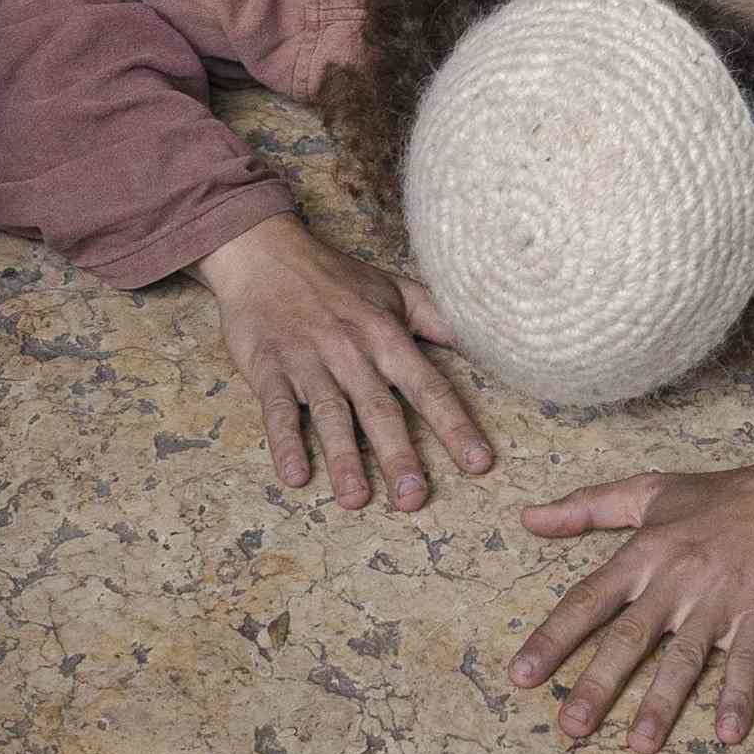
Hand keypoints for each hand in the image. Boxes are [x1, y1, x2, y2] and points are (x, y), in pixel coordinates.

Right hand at [196, 210, 492, 512]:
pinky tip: (295, 475)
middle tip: (414, 499)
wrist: (265, 253)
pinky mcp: (269, 368)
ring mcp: (309, 360)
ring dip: (343, 458)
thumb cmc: (337, 278)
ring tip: (355, 499)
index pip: (428, 387)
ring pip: (331, 414)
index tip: (479, 463)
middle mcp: (352, 351)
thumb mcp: (394, 290)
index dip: (455, 426)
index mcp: (387, 336)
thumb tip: (487, 338)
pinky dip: (285, 442)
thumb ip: (438, 318)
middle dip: (399, 455)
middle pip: (380, 409)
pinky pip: (278, 409)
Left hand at [509, 440, 753, 752]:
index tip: (522, 675)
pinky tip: (729, 733)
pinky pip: (748, 660)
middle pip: (629, 637)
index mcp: (646, 552)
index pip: (589, 599)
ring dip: (661, 703)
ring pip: (684, 657)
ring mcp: (720, 599)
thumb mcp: (651, 491)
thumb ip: (587, 507)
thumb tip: (529, 517)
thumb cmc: (725, 496)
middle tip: (571, 727)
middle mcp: (677, 578)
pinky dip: (738, 695)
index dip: (553, 637)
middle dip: (598, 684)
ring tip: (639, 745)